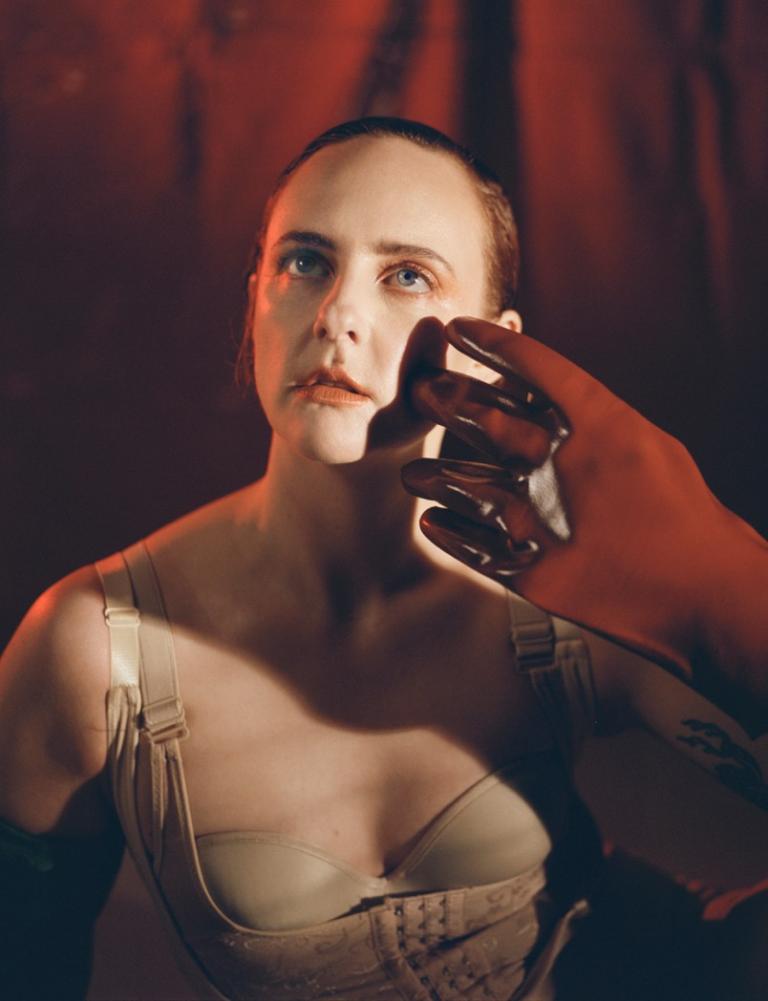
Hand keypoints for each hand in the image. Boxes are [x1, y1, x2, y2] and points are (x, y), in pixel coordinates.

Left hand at [401, 316, 767, 685]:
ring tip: (413, 473)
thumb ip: (594, 422)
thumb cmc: (686, 519)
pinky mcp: (528, 570)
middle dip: (446, 398)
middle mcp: (559, 464)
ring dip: (433, 473)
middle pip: (484, 417)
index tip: (460, 327)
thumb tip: (548, 404)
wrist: (705, 594)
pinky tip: (433, 521)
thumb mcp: (647, 447)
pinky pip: (469, 544)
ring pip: (462, 482)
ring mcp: (538, 518)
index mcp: (599, 425)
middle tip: (422, 392)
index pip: (534, 366)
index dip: (491, 342)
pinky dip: (447, 530)